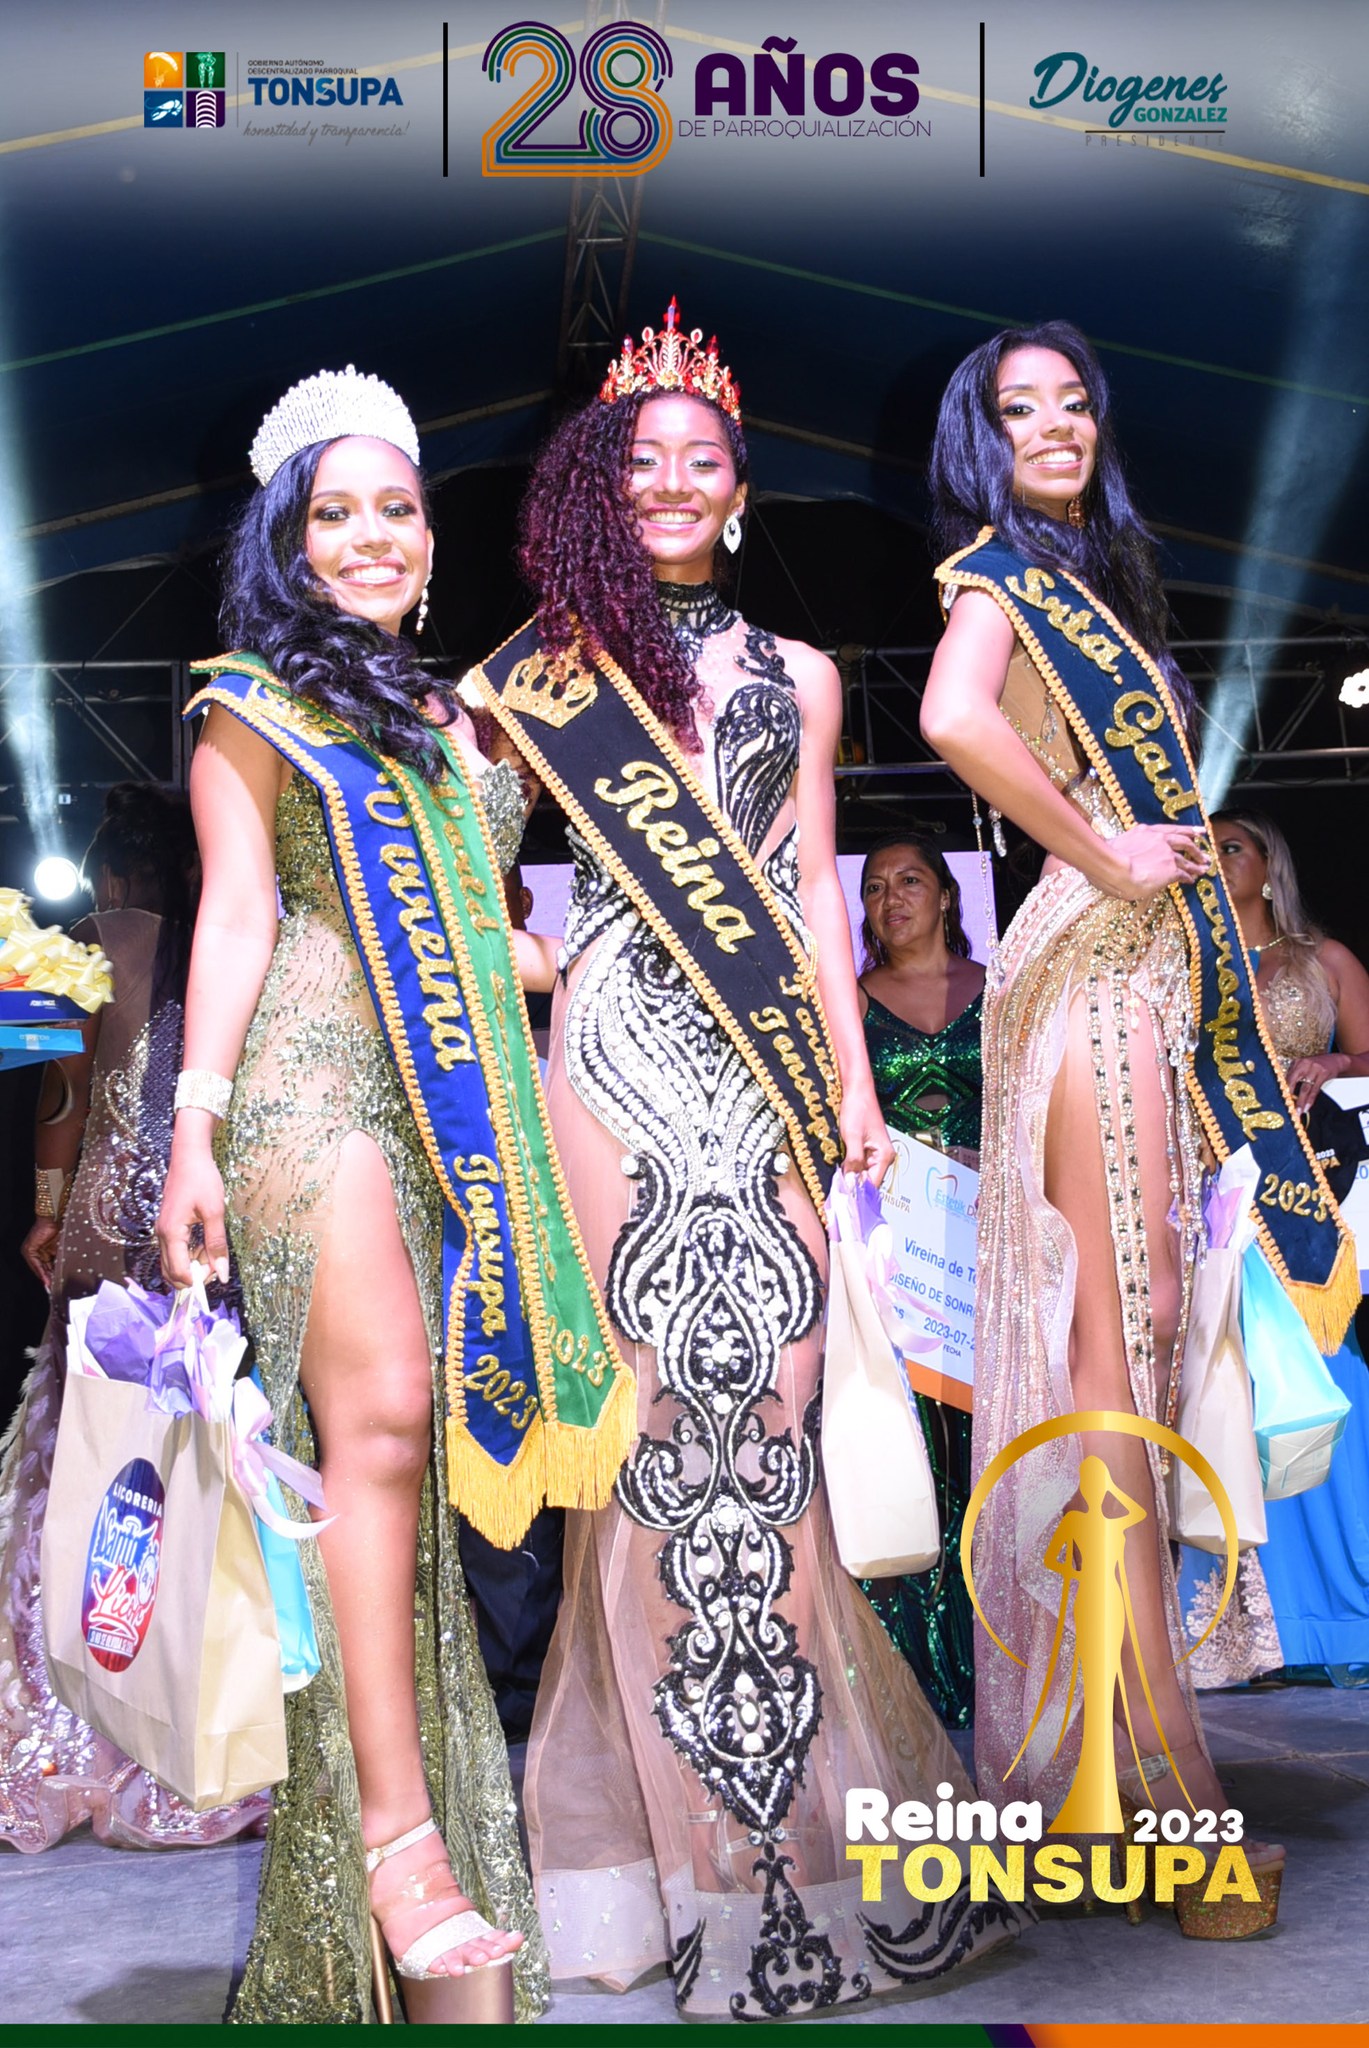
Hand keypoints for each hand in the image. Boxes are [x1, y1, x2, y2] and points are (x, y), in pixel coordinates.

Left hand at [20, 1217, 59, 1290]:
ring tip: (51, 1287)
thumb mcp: (63, 1249)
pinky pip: (35, 1263)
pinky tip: (46, 1279)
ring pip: (38, 1268)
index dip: (52, 1276)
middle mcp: (36, 1252)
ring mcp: (31, 1251)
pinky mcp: (29, 1249)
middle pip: (43, 1269)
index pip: (48, 1267)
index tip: (57, 1286)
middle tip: (54, 1289)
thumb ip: (61, 1260)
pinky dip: (41, 1271)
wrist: (57, 1217)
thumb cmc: (63, 1230)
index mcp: (45, 1251)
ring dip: (45, 1277)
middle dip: (49, 1279)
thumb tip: (63, 1274)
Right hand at [157, 1140, 230, 1287]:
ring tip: (214, 1252)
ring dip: (193, 1266)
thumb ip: (217, 1244)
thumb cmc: (202, 1179)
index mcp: (171, 1233)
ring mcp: (163, 1231)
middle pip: (171, 1272)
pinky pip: (176, 1251)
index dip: (197, 1281)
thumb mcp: (215, 1212)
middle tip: (216, 1268)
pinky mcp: (168, 1227)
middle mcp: (162, 1235)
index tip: (217, 1276)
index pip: (178, 1272)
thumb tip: (222, 1273)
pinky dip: (191, 1255)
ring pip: (173, 1263)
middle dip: (194, 1277)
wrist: (189, 1156)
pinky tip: (207, 1245)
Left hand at [838, 1091, 894, 1187]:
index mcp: (884, 1155)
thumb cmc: (857, 1109)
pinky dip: (850, 1168)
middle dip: (853, 1186)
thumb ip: (853, 1161)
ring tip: (836, 1185)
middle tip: (837, 1195)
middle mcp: (882, 1156)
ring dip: (850, 1177)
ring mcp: (875, 1152)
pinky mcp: (866, 1148)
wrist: (857, 1090)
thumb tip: (851, 1183)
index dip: (859, 1193)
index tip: (845, 1202)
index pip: (873, 1184)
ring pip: (862, 1173)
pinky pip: (859, 1164)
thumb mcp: (852, 1136)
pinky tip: (840, 1171)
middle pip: (868, 1180)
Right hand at [1106, 823, 1211, 901]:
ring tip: (1204, 867)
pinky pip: (1184, 873)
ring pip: (1187, 857)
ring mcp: (1166, 853)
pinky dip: (1189, 876)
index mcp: (1145, 831)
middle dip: (1196, 844)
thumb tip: (1116, 857)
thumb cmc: (1106, 859)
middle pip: (1184, 839)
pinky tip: (1192, 880)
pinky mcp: (1170, 869)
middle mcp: (1159, 839)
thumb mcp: (1115, 847)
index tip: (1195, 830)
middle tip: (1204, 845)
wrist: (1112, 866)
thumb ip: (1122, 850)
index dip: (1184, 830)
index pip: (1169, 829)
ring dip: (1197, 862)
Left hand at [1286, 1050, 1347, 1114]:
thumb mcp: (1304, 1066)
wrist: (1335, 1061)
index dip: (1283, 1090)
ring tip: (1298, 1111)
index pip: (1287, 1078)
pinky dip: (1310, 1100)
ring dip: (1301, 1101)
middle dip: (1289, 1096)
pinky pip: (1315, 1090)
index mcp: (1297, 1062)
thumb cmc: (1316, 1066)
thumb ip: (1295, 1075)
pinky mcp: (1323, 1074)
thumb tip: (1285, 1091)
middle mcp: (1304, 1064)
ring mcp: (1314, 1069)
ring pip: (1305, 1088)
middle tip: (1288, 1107)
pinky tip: (1307, 1107)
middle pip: (1294, 1082)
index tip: (1281, 1100)